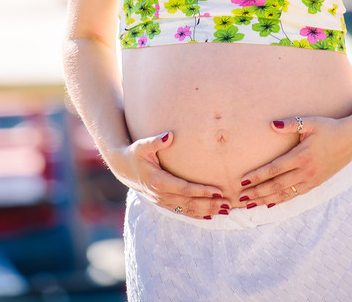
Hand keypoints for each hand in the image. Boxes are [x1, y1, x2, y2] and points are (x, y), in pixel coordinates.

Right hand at [111, 131, 228, 219]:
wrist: (123, 168)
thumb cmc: (135, 154)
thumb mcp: (141, 146)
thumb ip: (155, 141)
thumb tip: (169, 136)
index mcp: (157, 181)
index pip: (184, 189)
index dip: (202, 191)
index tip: (218, 191)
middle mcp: (160, 195)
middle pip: (189, 203)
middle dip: (209, 204)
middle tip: (228, 204)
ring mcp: (162, 201)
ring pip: (187, 210)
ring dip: (206, 211)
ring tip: (225, 211)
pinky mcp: (163, 203)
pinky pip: (182, 212)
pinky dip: (196, 215)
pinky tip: (210, 216)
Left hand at [237, 116, 351, 207]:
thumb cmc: (330, 127)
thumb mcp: (311, 122)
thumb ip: (291, 124)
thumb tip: (273, 124)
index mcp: (302, 155)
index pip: (274, 169)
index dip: (257, 176)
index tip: (242, 181)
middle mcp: (306, 171)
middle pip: (276, 185)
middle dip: (257, 192)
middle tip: (240, 198)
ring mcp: (312, 179)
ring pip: (285, 193)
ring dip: (266, 199)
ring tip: (250, 204)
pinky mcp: (316, 183)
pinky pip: (295, 195)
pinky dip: (281, 200)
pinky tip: (270, 204)